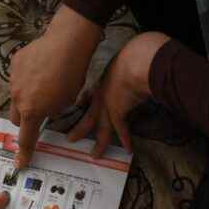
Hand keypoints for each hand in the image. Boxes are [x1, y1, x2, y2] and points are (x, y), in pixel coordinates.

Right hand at [10, 5, 101, 168]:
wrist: (67, 43)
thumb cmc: (72, 75)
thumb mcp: (66, 101)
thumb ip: (51, 111)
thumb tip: (45, 110)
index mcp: (32, 111)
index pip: (26, 138)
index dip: (24, 152)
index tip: (20, 164)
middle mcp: (18, 97)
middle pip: (16, 118)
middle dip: (26, 119)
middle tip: (39, 112)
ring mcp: (13, 80)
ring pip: (16, 97)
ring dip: (27, 96)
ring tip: (45, 83)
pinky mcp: (15, 63)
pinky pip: (17, 78)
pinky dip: (27, 78)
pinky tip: (41, 68)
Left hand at [68, 32, 170, 156]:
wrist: (138, 60)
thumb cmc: (137, 53)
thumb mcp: (126, 58)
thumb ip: (127, 66)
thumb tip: (135, 64)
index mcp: (104, 79)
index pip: (90, 95)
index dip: (83, 103)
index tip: (77, 109)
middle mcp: (103, 93)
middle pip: (88, 116)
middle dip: (80, 129)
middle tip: (70, 139)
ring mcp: (108, 104)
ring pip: (101, 127)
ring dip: (99, 143)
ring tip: (95, 154)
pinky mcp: (117, 111)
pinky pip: (121, 129)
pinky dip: (126, 139)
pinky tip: (128, 149)